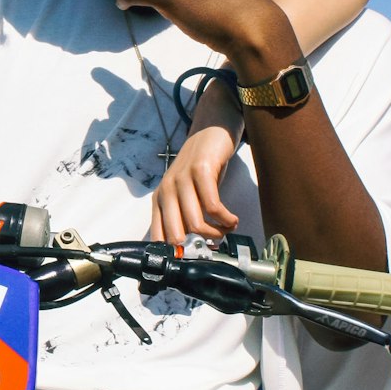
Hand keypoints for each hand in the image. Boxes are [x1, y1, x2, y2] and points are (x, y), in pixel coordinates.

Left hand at [150, 124, 239, 243]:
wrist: (210, 132)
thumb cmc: (200, 168)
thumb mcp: (186, 194)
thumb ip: (184, 216)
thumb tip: (190, 248)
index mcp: (159, 200)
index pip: (159, 236)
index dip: (176, 253)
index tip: (195, 258)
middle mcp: (166, 190)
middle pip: (176, 234)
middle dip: (198, 246)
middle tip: (214, 244)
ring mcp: (182, 180)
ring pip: (195, 223)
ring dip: (216, 233)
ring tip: (226, 229)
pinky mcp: (200, 171)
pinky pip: (212, 206)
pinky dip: (225, 219)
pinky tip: (232, 219)